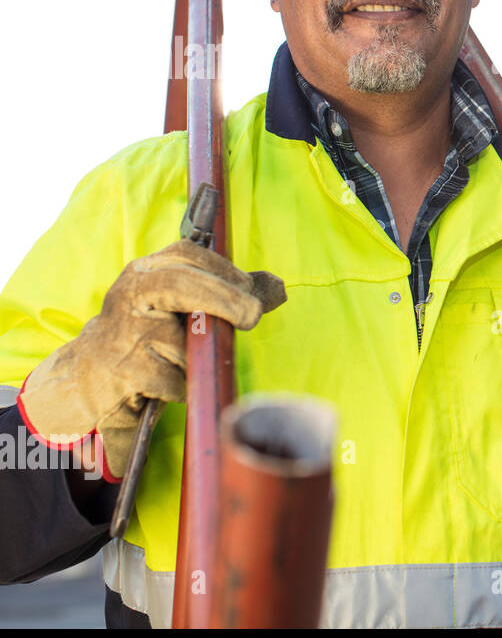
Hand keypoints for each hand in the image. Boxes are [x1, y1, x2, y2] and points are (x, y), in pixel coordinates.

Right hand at [18, 240, 285, 479]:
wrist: (87, 380)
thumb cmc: (147, 338)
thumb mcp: (181, 309)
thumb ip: (229, 295)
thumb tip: (277, 287)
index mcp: (146, 273)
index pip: (184, 253)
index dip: (222, 267)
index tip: (250, 286)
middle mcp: (130, 295)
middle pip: (179, 285)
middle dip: (223, 298)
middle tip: (253, 315)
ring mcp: (124, 333)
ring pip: (182, 341)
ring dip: (197, 357)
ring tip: (184, 362)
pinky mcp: (125, 371)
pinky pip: (175, 378)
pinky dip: (183, 384)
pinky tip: (170, 384)